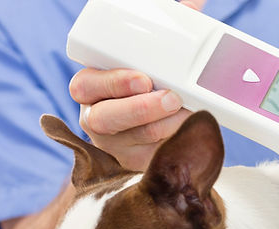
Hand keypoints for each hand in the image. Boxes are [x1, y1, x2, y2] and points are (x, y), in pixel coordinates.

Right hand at [68, 0, 204, 170]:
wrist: (154, 123)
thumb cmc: (147, 82)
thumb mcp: (145, 57)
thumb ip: (164, 30)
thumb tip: (192, 4)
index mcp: (91, 87)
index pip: (87, 85)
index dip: (113, 83)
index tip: (142, 78)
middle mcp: (97, 117)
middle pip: (108, 118)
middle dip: (143, 109)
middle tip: (172, 98)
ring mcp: (117, 144)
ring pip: (141, 137)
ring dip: (169, 123)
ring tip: (190, 110)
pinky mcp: (137, 163)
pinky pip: (156, 156)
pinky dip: (178, 142)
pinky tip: (192, 131)